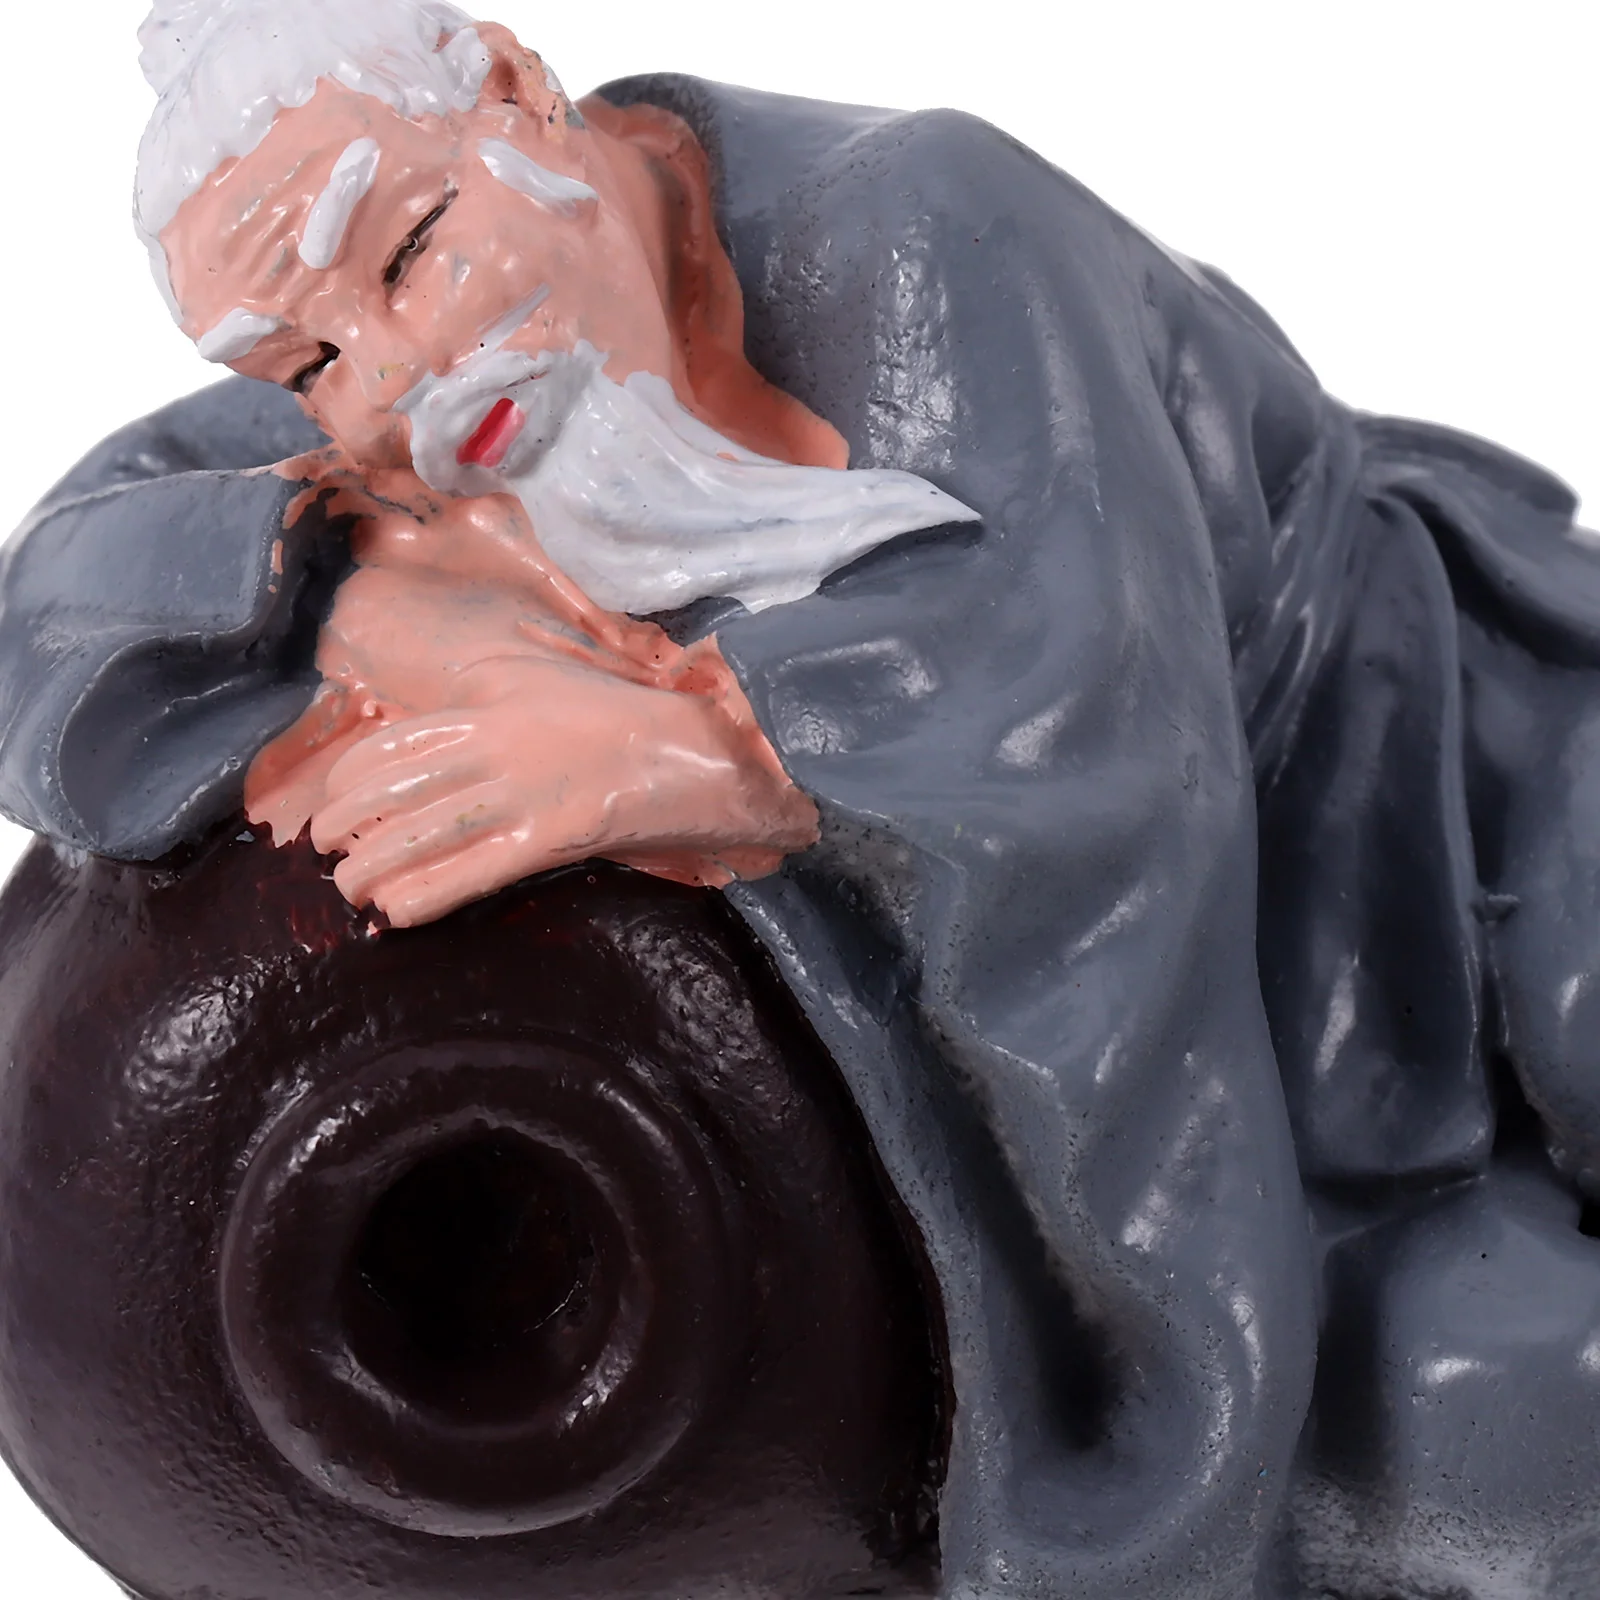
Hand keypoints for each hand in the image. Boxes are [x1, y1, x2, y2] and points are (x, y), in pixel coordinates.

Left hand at [308, 657, 816, 925]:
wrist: (701, 749)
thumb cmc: (625, 717)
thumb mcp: (545, 682)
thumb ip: (489, 691)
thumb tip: (445, 702)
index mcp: (492, 709)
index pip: (398, 742)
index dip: (353, 777)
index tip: (334, 800)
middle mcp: (498, 748)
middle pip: (398, 789)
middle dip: (349, 823)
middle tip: (327, 852)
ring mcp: (525, 794)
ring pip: (425, 832)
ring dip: (374, 866)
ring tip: (349, 890)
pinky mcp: (554, 837)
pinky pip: (474, 870)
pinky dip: (427, 894)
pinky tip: (395, 912)